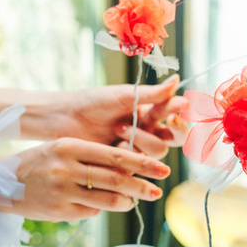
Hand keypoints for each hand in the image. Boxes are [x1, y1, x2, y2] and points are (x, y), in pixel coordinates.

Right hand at [8, 138, 170, 221]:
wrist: (1, 183)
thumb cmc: (39, 163)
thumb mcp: (62, 149)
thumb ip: (93, 157)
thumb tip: (129, 171)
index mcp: (70, 146)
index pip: (116, 156)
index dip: (143, 163)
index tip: (162, 169)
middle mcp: (67, 168)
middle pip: (117, 180)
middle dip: (142, 186)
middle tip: (157, 191)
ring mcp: (63, 192)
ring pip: (109, 200)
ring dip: (126, 202)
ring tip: (133, 200)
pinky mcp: (60, 212)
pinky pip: (92, 212)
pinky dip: (102, 209)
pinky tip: (101, 204)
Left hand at [27, 75, 188, 157]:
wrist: (64, 120)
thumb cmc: (92, 102)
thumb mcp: (124, 95)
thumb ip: (152, 94)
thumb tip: (177, 80)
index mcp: (149, 113)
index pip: (176, 115)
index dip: (182, 112)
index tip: (181, 105)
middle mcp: (147, 133)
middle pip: (175, 138)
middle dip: (176, 129)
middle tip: (169, 121)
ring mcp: (137, 150)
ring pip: (158, 151)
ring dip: (142, 138)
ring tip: (119, 127)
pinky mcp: (125, 166)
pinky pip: (139, 164)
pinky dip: (129, 151)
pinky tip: (114, 142)